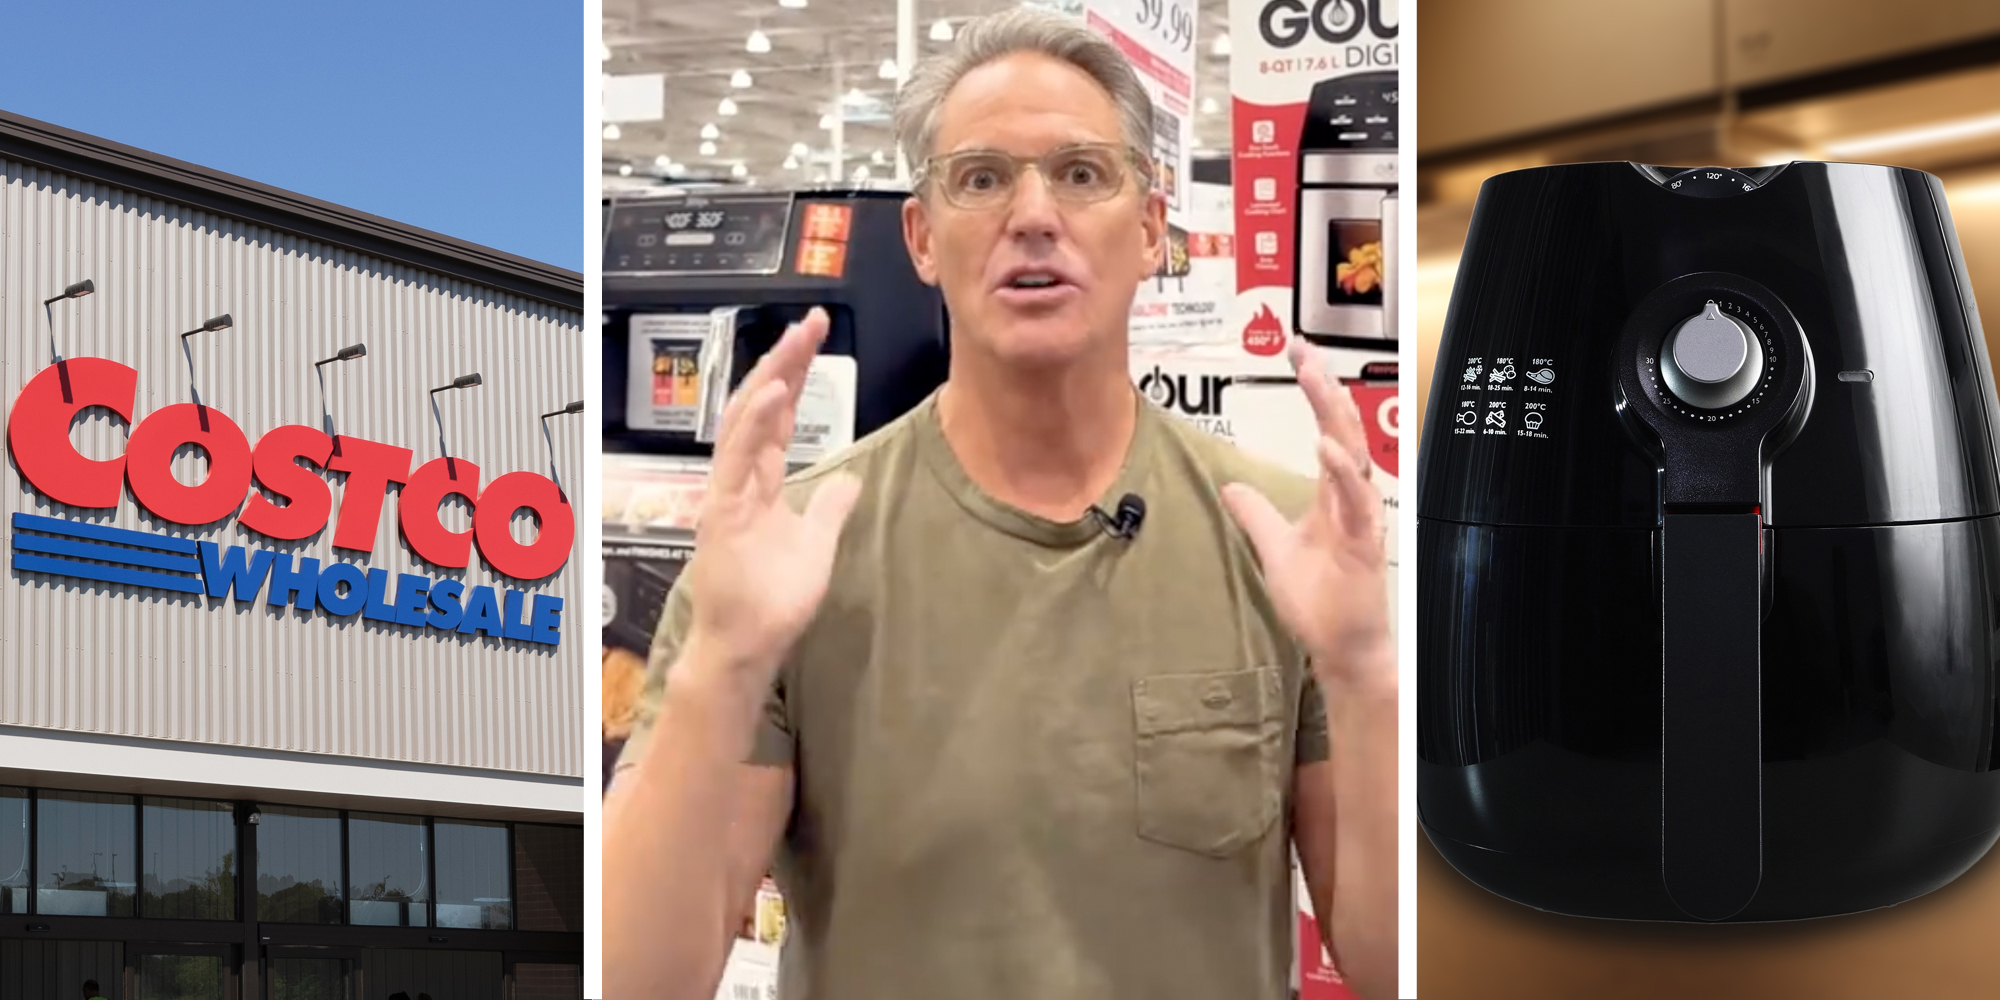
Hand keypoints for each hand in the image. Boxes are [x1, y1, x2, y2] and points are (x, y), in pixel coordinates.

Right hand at [685, 307, 861, 680]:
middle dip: (785, 361)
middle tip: (811, 322)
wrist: (748, 647)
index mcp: (758, 482)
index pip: (776, 415)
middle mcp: (738, 479)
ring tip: (796, 342)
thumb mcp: (817, 545)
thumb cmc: (772, 602)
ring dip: (771, 378)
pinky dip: (756, 422)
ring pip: (744, 421)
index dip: (795, 374)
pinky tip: (775, 392)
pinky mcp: (722, 513)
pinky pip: (736, 458)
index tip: (815, 337)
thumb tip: (850, 480)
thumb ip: (829, 509)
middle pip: (759, 406)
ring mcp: (727, 493)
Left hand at [1221, 340, 1391, 685]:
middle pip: (1344, 431)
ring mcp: (1361, 520)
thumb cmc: (1320, 600)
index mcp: (1334, 495)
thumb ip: (1256, 514)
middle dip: (1325, 389)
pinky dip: (1343, 473)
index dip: (1317, 392)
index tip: (1300, 353)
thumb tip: (1230, 486)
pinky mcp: (1364, 547)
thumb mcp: (1276, 547)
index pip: (1328, 430)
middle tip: (1305, 351)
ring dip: (1335, 418)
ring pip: (1355, 457)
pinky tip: (1326, 447)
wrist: (1343, 647)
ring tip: (1315, 379)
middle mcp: (1352, 500)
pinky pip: (1357, 503)